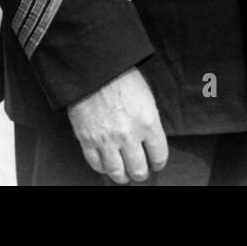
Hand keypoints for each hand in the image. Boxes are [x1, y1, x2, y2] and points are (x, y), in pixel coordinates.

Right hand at [67, 67, 167, 184]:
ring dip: (123, 176)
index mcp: (148, 123)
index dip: (159, 162)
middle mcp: (129, 136)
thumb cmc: (123, 78)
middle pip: (138, 169)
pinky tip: (107, 165)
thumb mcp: (146, 97)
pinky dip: (103, 168)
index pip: (159, 155)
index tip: (156, 163)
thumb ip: (149, 121)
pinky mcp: (87, 140)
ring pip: (117, 172)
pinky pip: (96, 164)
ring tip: (124, 174)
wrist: (94, 69)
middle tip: (140, 171)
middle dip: (141, 173)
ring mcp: (107, 140)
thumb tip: (150, 139)